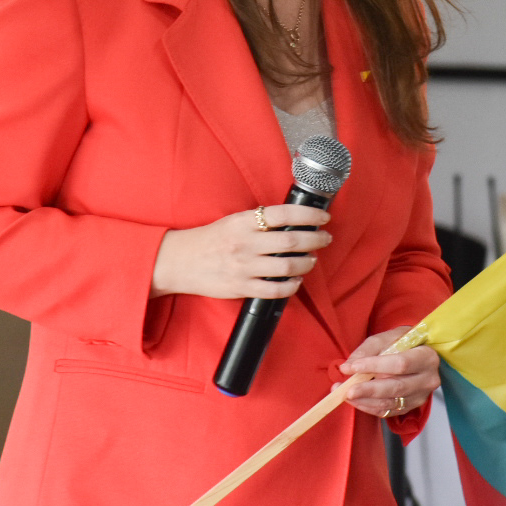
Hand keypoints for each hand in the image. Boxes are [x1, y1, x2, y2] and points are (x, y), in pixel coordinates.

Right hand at [150, 206, 331, 299]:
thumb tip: (293, 222)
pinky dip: (291, 286)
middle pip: (291, 242)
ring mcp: (243, 267)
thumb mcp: (233, 221)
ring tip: (312, 259)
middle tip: (325, 239)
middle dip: (315, 240)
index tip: (323, 218)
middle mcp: (245, 243)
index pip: (284, 215)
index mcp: (243, 222)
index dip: (309, 216)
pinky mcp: (241, 288)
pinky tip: (296, 281)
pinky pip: (275, 290)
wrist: (180, 262)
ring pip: (287, 267)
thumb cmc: (210, 240)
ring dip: (307, 263)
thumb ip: (260, 221)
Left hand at [336, 326, 439, 418]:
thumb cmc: (405, 343)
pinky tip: (356, 401)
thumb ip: (369, 349)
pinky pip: (388, 412)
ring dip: (365, 401)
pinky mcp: (411, 407)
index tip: (352, 367)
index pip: (400, 364)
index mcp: (426, 357)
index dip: (374, 366)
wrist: (420, 355)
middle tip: (347, 390)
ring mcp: (421, 396)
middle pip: (396, 387)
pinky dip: (369, 408)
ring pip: (390, 402)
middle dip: (368, 389)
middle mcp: (427, 379)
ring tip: (345, 395)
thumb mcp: (389, 337)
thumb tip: (349, 365)